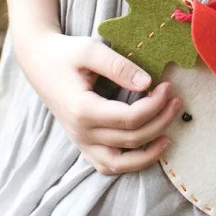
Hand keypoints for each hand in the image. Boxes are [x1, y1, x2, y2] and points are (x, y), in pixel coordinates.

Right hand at [16, 29, 183, 174]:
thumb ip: (119, 66)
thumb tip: (148, 83)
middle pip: (131, 139)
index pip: (129, 119)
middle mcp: (81, 132)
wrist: (39, 62)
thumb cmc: (65, 54)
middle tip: (176, 99)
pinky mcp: (83, 144)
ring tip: (170, 136)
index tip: (168, 87)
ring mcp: (81, 142)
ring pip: (120, 164)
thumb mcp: (91, 50)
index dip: (155, 106)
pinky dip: (130, 163)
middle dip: (160, 121)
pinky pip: (108, 166)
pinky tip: (149, 148)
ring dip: (149, 153)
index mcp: (82, 110)